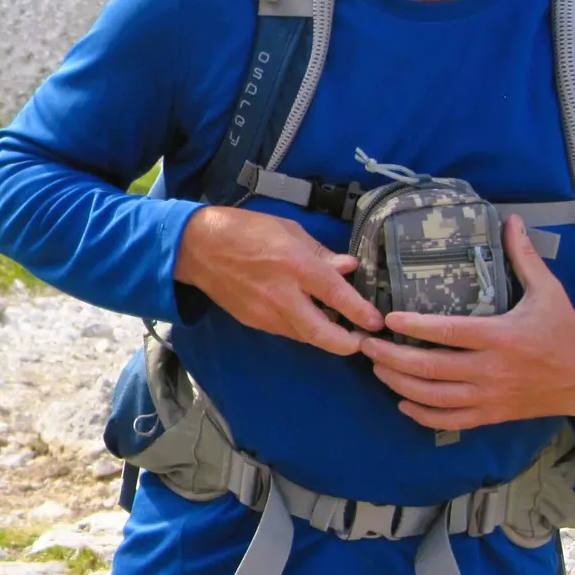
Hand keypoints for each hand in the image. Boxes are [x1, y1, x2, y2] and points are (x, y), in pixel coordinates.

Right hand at [174, 206, 383, 353]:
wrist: (197, 247)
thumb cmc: (245, 230)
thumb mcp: (289, 230)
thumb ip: (320, 253)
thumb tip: (348, 267)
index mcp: (296, 266)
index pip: (337, 296)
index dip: (361, 312)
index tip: (377, 322)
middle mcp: (283, 295)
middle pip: (321, 333)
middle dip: (346, 344)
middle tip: (362, 342)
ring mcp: (266, 312)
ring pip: (305, 336)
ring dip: (324, 336)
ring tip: (338, 327)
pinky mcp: (253, 321)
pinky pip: (286, 330)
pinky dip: (301, 328)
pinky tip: (306, 316)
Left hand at [358, 214, 574, 430]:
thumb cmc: (564, 332)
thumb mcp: (548, 291)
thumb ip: (524, 257)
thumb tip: (513, 220)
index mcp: (501, 337)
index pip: (449, 332)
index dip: (415, 326)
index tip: (388, 318)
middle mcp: (491, 369)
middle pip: (430, 368)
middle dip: (391, 357)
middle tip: (364, 344)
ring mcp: (490, 396)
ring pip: (434, 397)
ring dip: (398, 384)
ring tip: (376, 367)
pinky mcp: (492, 415)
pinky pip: (450, 421)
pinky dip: (422, 415)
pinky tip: (402, 402)